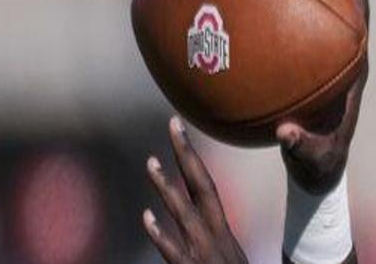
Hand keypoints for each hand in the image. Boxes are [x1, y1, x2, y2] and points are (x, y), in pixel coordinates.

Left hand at [143, 116, 248, 263]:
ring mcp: (202, 255)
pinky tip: (147, 218)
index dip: (192, 157)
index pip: (205, 185)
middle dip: (186, 156)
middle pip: (200, 188)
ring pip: (184, 214)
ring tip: (150, 162)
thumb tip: (198, 217)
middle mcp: (214, 236)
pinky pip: (175, 254)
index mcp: (222, 231)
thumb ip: (213, 238)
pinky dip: (161, 235)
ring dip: (167, 187)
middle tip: (173, 126)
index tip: (179, 130)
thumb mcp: (228, 259)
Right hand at [276, 0, 369, 194]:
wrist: (317, 157)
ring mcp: (313, 40)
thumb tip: (284, 132)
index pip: (358, 12)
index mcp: (350, 62)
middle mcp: (335, 43)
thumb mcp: (312, 156)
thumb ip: (301, 147)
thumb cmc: (318, 154)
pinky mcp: (293, 45)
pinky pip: (275, 8)